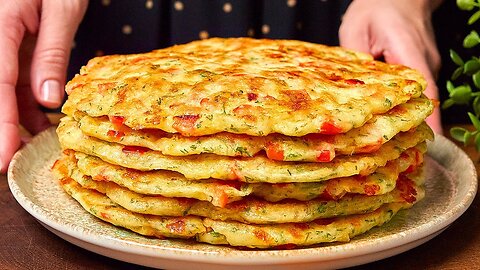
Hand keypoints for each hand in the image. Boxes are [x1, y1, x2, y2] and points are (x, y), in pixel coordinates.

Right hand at [0, 0, 86, 172]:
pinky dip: (27, 104)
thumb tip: (48, 99)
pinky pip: (16, 82)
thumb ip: (52, 54)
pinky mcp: (15, 48)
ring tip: (35, 146)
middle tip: (10, 161)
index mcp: (1, 27)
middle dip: (1, 127)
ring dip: (16, 119)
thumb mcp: (61, 11)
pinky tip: (42, 122)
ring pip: (4, 91)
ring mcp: (5, 45)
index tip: (2, 156)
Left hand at [339, 0, 442, 133]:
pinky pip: (416, 91)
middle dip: (411, 127)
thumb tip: (346, 92)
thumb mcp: (355, 29)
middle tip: (393, 153)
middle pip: (424, 102)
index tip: (423, 144)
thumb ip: (354, 62)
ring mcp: (427, 65)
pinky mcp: (422, 68)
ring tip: (385, 141)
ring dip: (406, 117)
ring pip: (420, 98)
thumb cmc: (375, 8)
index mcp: (409, 51)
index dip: (424, 121)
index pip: (424, 92)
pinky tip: (386, 118)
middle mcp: (425, 61)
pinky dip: (404, 105)